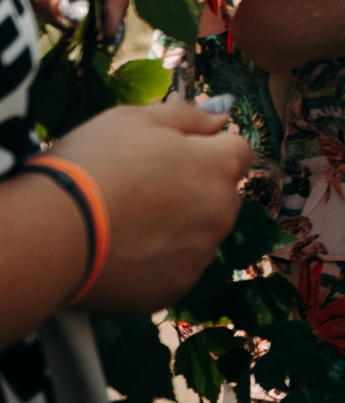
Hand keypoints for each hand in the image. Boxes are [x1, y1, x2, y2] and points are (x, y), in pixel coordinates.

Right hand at [45, 102, 249, 311]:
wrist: (49, 234)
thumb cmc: (91, 167)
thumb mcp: (136, 120)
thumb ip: (188, 116)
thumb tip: (221, 116)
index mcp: (218, 167)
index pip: (237, 151)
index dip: (206, 148)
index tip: (173, 154)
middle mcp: (222, 212)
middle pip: (221, 194)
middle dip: (195, 188)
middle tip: (143, 188)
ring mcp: (201, 254)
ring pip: (201, 233)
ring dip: (179, 226)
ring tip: (127, 221)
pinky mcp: (175, 287)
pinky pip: (177, 267)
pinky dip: (158, 260)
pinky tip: (123, 250)